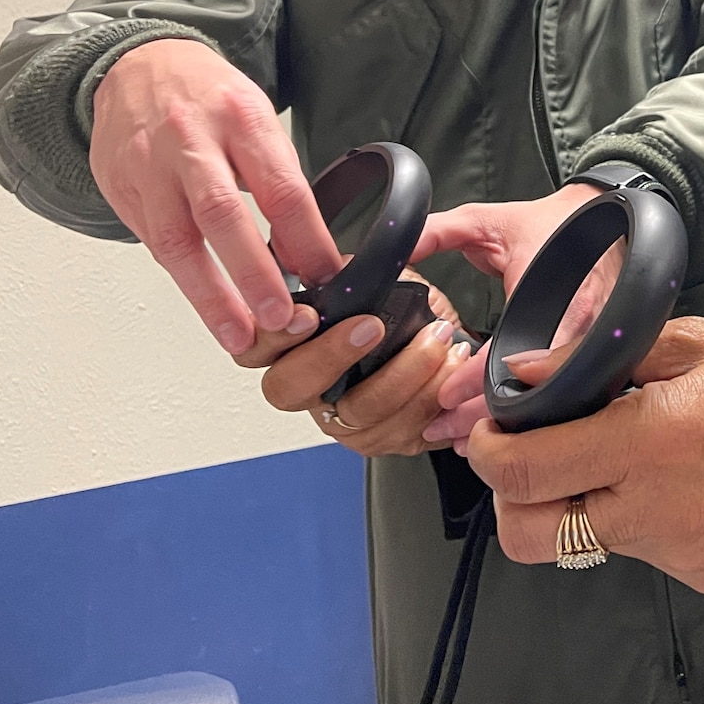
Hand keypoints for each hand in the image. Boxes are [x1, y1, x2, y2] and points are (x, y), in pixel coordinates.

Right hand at [89, 38, 340, 353]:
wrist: (138, 65)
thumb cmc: (209, 98)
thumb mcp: (258, 121)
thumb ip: (282, 183)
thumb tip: (311, 253)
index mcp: (241, 118)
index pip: (281, 186)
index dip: (306, 239)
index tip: (326, 277)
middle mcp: (190, 140)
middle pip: (223, 214)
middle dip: (253, 273)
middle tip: (280, 318)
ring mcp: (148, 166)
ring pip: (176, 239)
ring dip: (210, 296)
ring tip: (239, 336)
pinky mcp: (120, 188)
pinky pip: (153, 242)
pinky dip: (182, 278)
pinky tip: (206, 306)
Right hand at [253, 280, 470, 456]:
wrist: (448, 343)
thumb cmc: (402, 311)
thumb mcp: (373, 280)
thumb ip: (347, 273)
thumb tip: (339, 263)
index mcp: (293, 347)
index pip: (252, 347)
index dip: (272, 335)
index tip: (307, 315)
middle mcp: (310, 390)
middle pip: (289, 389)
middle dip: (332, 355)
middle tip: (373, 326)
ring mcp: (345, 422)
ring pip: (359, 413)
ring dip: (405, 371)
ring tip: (436, 337)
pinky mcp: (387, 440)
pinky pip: (405, 430)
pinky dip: (435, 394)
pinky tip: (450, 365)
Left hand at [411, 183, 616, 446]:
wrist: (600, 218)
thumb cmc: (547, 223)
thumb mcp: (487, 221)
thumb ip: (438, 232)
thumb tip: (395, 248)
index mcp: (555, 295)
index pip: (510, 353)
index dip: (473, 380)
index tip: (443, 396)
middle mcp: (581, 327)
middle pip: (530, 392)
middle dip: (483, 418)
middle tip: (441, 430)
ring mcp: (591, 345)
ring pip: (546, 402)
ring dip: (504, 423)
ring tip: (462, 438)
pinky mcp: (593, 354)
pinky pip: (557, 393)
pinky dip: (527, 412)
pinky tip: (500, 424)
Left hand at [463, 317, 703, 592]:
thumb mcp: (700, 339)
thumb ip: (603, 358)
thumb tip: (526, 374)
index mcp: (654, 438)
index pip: (522, 470)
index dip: (487, 449)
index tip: (492, 429)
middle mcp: (660, 507)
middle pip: (529, 534)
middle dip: (513, 495)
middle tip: (536, 456)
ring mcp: (684, 551)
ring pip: (587, 542)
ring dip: (585, 503)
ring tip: (632, 457)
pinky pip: (642, 553)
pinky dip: (641, 519)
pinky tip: (683, 481)